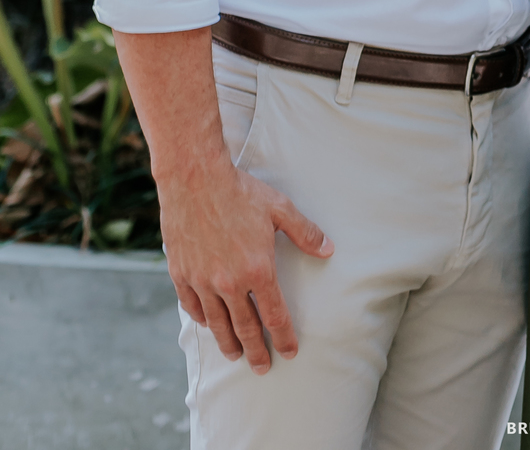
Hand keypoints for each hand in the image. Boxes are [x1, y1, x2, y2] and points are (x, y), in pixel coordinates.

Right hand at [159, 156, 333, 372]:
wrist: (195, 179)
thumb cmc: (240, 191)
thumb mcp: (279, 208)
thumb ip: (305, 232)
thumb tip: (329, 250)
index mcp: (258, 269)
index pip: (274, 315)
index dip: (284, 336)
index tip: (290, 352)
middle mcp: (229, 283)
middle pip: (245, 328)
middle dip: (256, 351)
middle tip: (263, 368)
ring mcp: (203, 281)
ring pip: (217, 324)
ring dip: (228, 343)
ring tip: (235, 356)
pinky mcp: (182, 274)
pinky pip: (193, 307)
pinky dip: (203, 319)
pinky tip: (209, 324)